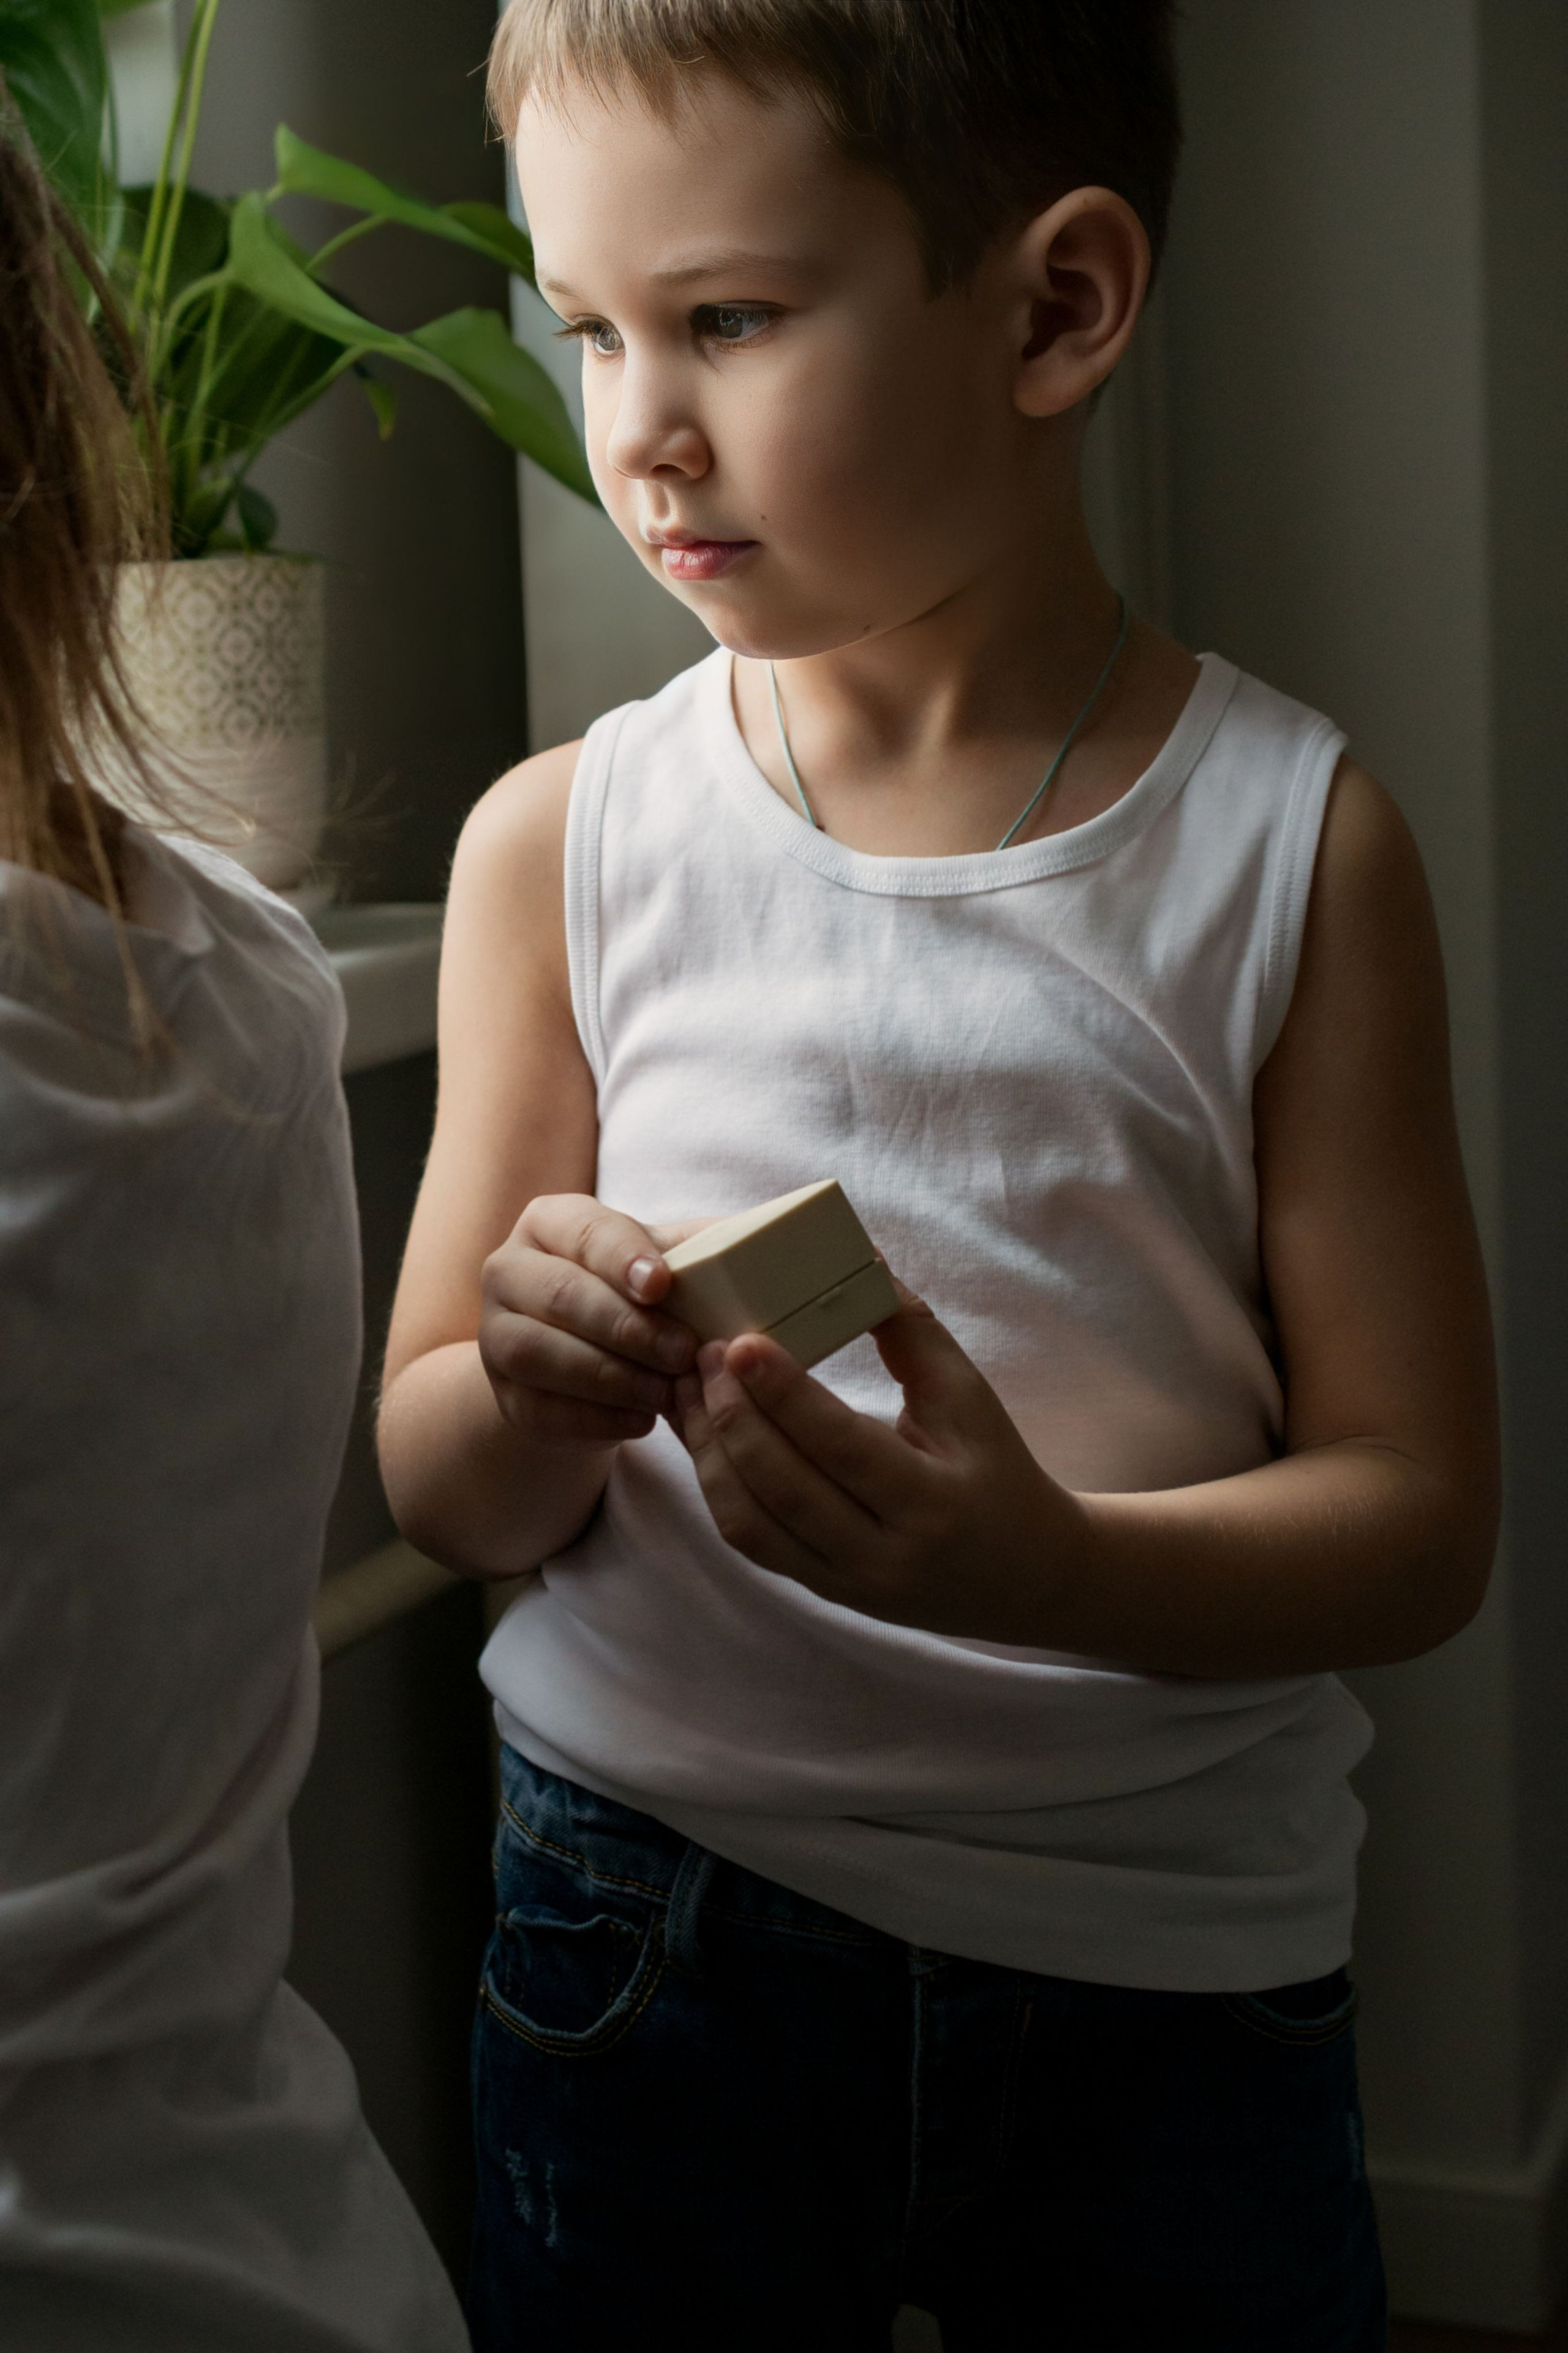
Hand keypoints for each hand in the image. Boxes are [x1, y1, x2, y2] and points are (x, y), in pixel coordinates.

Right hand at [479, 1194, 700, 1450]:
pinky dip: (595, 1418)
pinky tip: (641, 1420)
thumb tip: (771, 1237)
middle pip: (560, 1295)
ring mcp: (496, 1334)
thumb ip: (707, 1247)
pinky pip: (541, 1408)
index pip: (583, 1230)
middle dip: (627, 1327)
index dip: (622, 1257)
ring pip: (539, 1353)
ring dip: (610, 1376)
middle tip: (683, 1352)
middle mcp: (510, 1270)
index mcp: (552, 1223)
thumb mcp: (666, 1262)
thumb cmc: (634, 1298)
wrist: (584, 1358)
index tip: (662, 1284)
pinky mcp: (505, 1393)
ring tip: (666, 1392)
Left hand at [675, 1278, 1092, 1640]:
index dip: (785, 1395)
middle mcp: (885, 1555)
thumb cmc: (994, 1467)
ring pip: (750, 1523)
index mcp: (933, 1502)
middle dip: (732, 1415)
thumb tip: (859, 1261)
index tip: (740, 1342)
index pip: (843, 1448)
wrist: (1021, 1573)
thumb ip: (911, 1331)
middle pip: (784, 1488)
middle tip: (705, 1353)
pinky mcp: (820, 1588)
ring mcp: (846, 1582)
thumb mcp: (967, 1396)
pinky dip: (717, 1484)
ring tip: (690, 1387)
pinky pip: (749, 1541)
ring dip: (709, 1450)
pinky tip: (704, 1433)